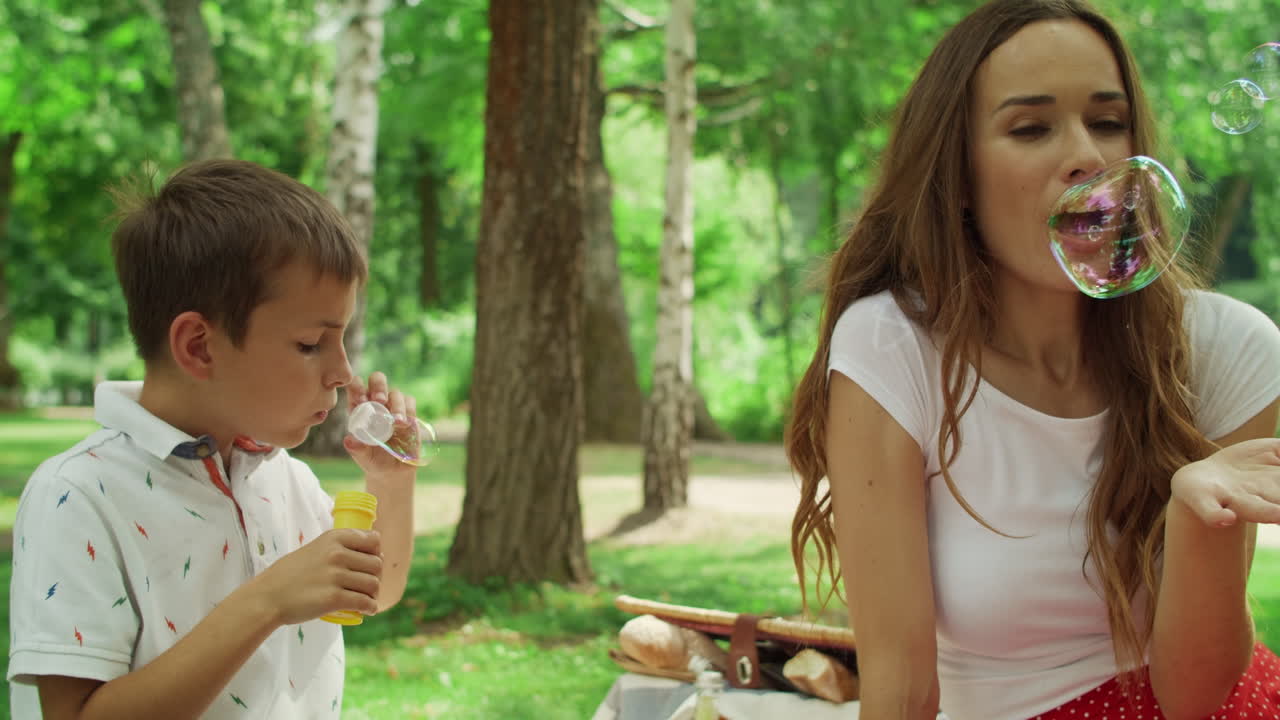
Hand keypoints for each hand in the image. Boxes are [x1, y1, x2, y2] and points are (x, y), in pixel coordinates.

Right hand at [245, 528, 382, 625]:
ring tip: (367, 598)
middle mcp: (337, 554)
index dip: (376, 553)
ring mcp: (336, 576)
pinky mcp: (334, 599)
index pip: (373, 541)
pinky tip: (368, 610)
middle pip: (376, 564)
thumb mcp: (315, 548)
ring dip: (373, 594)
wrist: (268, 596)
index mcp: (334, 538)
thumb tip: (375, 553)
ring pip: (373, 584)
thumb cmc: (291, 574)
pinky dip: (370, 608)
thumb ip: (340, 547)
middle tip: (368, 586)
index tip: (369, 563)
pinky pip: (364, 602)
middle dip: (376, 576)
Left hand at [344, 371, 419, 478]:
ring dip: (396, 404)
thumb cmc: (373, 460)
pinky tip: (404, 424)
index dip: (357, 388)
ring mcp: (394, 407)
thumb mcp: (363, 457)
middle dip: (378, 386)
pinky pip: (410, 402)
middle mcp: (377, 403)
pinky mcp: (409, 413)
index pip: (356, 387)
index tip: (360, 401)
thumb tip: (349, 440)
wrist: (393, 469)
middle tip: (379, 400)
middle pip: (377, 380)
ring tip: (396, 422)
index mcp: (359, 408)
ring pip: (395, 392)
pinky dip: (408, 410)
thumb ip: (357, 449)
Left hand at [1172, 437, 1279, 527]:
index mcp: (1278, 486)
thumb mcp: (1272, 452)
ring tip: (1279, 516)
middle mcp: (1261, 496)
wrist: (1201, 479)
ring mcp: (1233, 499)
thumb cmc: (1245, 469)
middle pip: (1279, 505)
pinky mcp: (1205, 499)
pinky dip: (1217, 516)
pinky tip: (1225, 519)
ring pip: (1254, 509)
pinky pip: (1210, 510)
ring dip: (1269, 514)